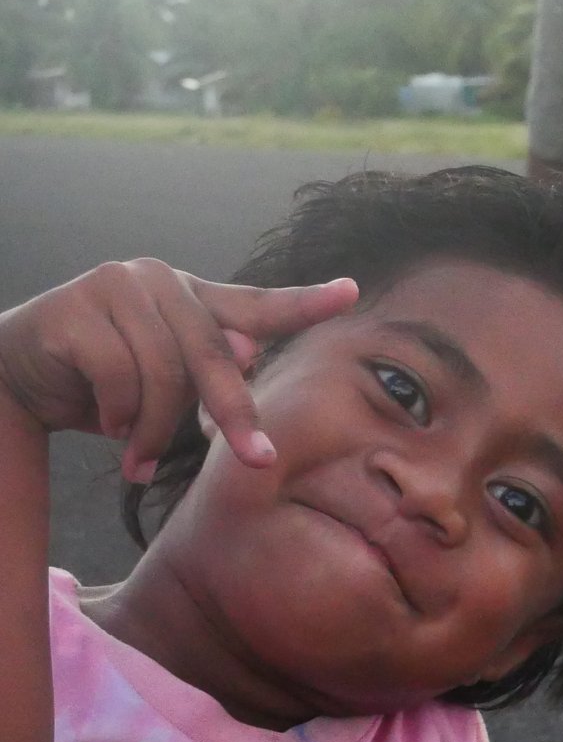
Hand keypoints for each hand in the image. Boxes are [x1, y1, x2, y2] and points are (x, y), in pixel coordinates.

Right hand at [0, 261, 356, 480]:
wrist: (21, 378)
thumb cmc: (110, 384)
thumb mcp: (171, 385)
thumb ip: (213, 373)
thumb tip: (248, 352)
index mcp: (195, 298)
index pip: (257, 302)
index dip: (305, 302)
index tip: (351, 293)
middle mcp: (159, 280)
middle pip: (216, 353)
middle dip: (236, 415)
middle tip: (257, 462)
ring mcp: (115, 285)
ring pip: (165, 373)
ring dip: (157, 430)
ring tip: (141, 457)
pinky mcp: (76, 308)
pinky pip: (120, 378)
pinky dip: (120, 417)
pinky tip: (108, 428)